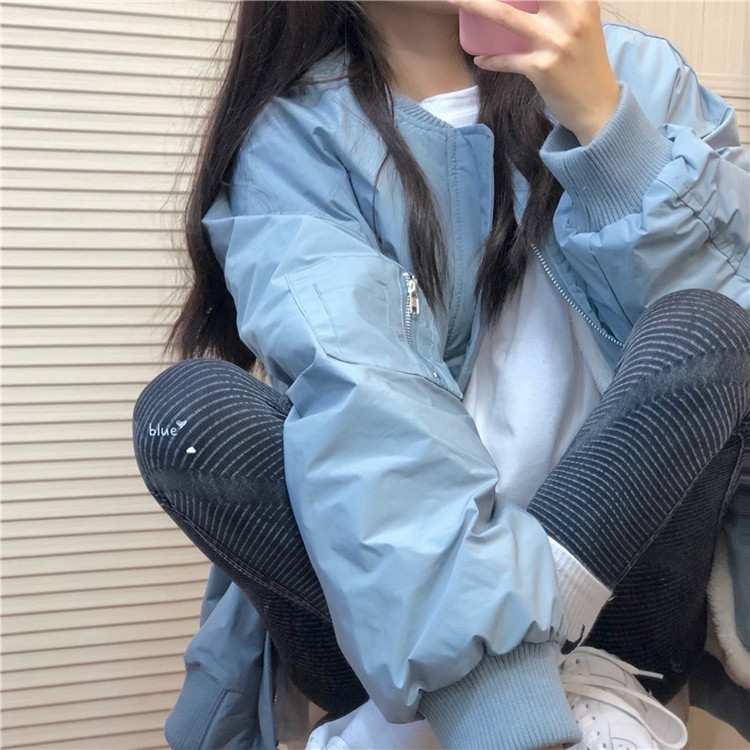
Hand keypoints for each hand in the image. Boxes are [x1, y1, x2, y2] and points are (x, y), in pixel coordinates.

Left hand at [449, 0, 620, 144]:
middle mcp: (570, 16)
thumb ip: (563, 7)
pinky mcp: (541, 68)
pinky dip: (490, 59)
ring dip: (476, 5)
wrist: (598, 106)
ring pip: (507, 16)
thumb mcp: (583, 24)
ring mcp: (555, 42)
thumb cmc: (586, 63)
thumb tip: (530, 3)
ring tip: (455, 1)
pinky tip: (479, 58)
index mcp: (582, 1)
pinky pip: (506, 59)